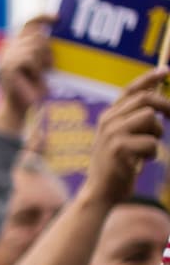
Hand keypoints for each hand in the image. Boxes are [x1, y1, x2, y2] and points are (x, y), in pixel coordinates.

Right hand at [0, 15, 54, 134]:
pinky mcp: (7, 67)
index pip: (29, 23)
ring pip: (35, 46)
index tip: (59, 18)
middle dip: (47, 51)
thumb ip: (42, 46)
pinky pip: (29, 58)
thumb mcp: (41, 62)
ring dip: (43, 62)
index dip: (43, 17)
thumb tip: (53, 28)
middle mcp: (7, 48)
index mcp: (14, 44)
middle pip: (37, 36)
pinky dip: (36, 69)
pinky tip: (34, 78)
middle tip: (47, 67)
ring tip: (39, 75)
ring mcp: (6, 57)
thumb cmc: (34, 87)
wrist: (21, 109)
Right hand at [79, 66, 169, 207]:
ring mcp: (111, 134)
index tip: (166, 70)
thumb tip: (157, 103)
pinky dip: (152, 153)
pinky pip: (151, 142)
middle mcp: (107, 121)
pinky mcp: (118, 149)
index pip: (130, 90)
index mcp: (108, 117)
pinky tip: (141, 162)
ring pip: (150, 118)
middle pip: (146, 99)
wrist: (100, 193)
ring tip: (147, 149)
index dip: (149, 78)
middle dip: (166, 106)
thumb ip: (132, 120)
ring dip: (156, 134)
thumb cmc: (116, 166)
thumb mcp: (120, 139)